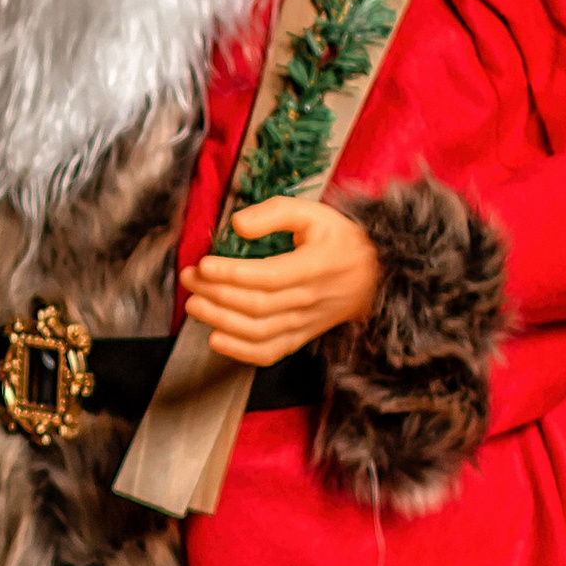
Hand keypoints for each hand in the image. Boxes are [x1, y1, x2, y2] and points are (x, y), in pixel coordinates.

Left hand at [180, 197, 380, 365]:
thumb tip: (236, 224)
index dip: (233, 273)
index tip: (204, 264)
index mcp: (318, 266)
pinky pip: (270, 353)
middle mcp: (312, 299)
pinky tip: (215, 339)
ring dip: (221, 321)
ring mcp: (307, 323)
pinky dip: (240, 352)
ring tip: (193, 304)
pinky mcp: (302, 337)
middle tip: (189, 279)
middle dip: (216, 294)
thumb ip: (275, 212)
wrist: (376, 276)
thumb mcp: (313, 213)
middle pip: (258, 305)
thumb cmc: (338, 240)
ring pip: (259, 332)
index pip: (269, 276)